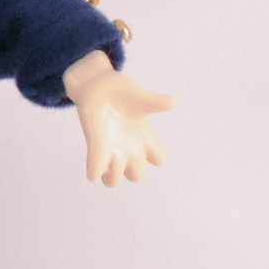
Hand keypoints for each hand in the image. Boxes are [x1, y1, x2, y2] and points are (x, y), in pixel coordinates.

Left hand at [63, 51, 175, 186]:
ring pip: (115, 180)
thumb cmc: (123, 93)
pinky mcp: (94, 148)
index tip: (147, 142)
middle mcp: (130, 147)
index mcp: (145, 137)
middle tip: (125, 151)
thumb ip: (156, 102)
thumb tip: (174, 102)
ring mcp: (111, 150)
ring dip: (113, 175)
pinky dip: (95, 172)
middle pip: (137, 175)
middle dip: (133, 170)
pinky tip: (94, 170)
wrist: (99, 87)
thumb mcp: (141, 98)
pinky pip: (96, 170)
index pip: (159, 158)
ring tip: (110, 158)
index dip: (156, 157)